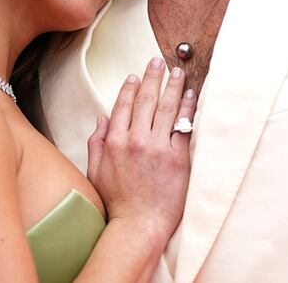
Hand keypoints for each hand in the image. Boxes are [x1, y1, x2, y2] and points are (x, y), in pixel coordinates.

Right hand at [86, 58, 196, 246]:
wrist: (138, 225)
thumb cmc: (116, 202)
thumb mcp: (95, 171)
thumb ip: (97, 142)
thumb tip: (101, 118)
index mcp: (114, 142)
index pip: (123, 106)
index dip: (129, 88)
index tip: (135, 75)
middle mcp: (136, 140)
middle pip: (146, 101)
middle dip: (152, 78)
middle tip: (157, 62)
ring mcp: (157, 148)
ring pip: (166, 109)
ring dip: (173, 87)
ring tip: (177, 72)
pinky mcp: (177, 158)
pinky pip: (183, 126)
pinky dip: (188, 108)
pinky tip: (191, 95)